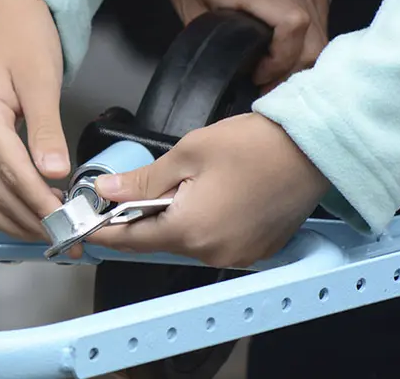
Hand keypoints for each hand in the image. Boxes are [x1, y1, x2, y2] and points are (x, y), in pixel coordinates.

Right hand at [0, 0, 70, 245]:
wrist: (3, 17)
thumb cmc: (24, 40)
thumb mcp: (41, 79)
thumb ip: (46, 128)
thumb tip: (54, 173)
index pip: (10, 172)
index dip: (39, 203)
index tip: (68, 224)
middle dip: (32, 222)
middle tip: (70, 239)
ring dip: (17, 223)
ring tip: (55, 236)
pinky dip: (6, 210)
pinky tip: (33, 218)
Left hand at [87, 113, 329, 267]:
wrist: (314, 147)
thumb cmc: (254, 144)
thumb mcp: (187, 154)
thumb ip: (143, 181)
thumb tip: (107, 190)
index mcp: (190, 230)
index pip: (131, 239)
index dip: (105, 231)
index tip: (85, 225)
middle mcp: (213, 253)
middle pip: (160, 241)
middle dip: (141, 219)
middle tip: (127, 195)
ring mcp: (238, 256)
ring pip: (188, 242)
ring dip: (175, 220)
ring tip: (179, 187)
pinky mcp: (257, 251)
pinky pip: (216, 242)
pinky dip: (204, 224)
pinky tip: (210, 197)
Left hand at [165, 0, 329, 90]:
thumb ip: (208, 34)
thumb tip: (225, 69)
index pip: (292, 25)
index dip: (280, 60)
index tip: (257, 75)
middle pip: (315, 39)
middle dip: (292, 72)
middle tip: (265, 86)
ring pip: (323, 35)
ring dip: (301, 61)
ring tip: (272, 74)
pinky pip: (321, 21)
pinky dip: (306, 43)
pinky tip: (283, 53)